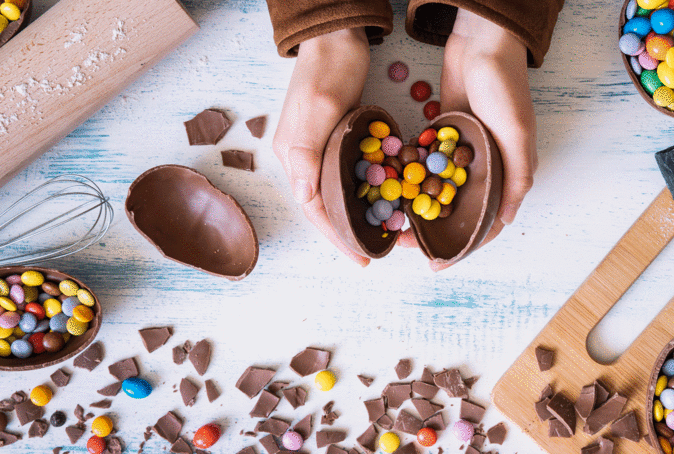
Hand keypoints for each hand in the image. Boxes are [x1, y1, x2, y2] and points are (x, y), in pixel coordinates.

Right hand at [273, 28, 371, 265]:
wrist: (336, 36)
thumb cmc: (328, 69)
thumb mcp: (320, 108)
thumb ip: (307, 151)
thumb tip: (303, 198)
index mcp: (293, 155)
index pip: (313, 209)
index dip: (336, 237)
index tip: (361, 258)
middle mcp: (302, 157)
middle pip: (323, 206)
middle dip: (346, 233)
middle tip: (374, 251)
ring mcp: (318, 147)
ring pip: (335, 192)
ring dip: (354, 214)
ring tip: (378, 232)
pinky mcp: (334, 137)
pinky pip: (346, 174)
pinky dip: (362, 191)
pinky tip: (379, 199)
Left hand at [399, 9, 537, 270]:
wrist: (482, 43)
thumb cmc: (506, 87)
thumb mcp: (517, 133)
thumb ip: (517, 176)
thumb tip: (507, 220)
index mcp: (506, 172)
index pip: (485, 222)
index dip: (462, 246)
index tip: (436, 263)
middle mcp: (484, 167)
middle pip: (455, 210)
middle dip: (430, 230)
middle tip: (402, 242)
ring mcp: (461, 152)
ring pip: (436, 189)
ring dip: (416, 206)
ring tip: (392, 221)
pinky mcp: (442, 134)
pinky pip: (424, 163)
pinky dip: (410, 176)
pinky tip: (389, 188)